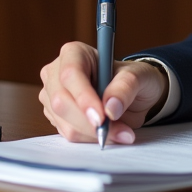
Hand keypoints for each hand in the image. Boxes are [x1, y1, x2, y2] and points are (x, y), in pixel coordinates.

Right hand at [38, 41, 168, 143]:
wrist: (134, 94)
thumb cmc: (134, 78)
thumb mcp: (139, 76)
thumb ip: (126, 87)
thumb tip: (110, 109)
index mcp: (74, 53)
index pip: (70, 74)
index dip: (83, 97)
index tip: (101, 117)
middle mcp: (57, 73)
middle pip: (61, 102)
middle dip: (89, 121)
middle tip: (117, 130)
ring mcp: (53, 97)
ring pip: (64, 123)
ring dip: (93, 133)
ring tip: (121, 131)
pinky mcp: (56, 117)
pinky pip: (69, 133)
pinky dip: (90, 138)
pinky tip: (109, 133)